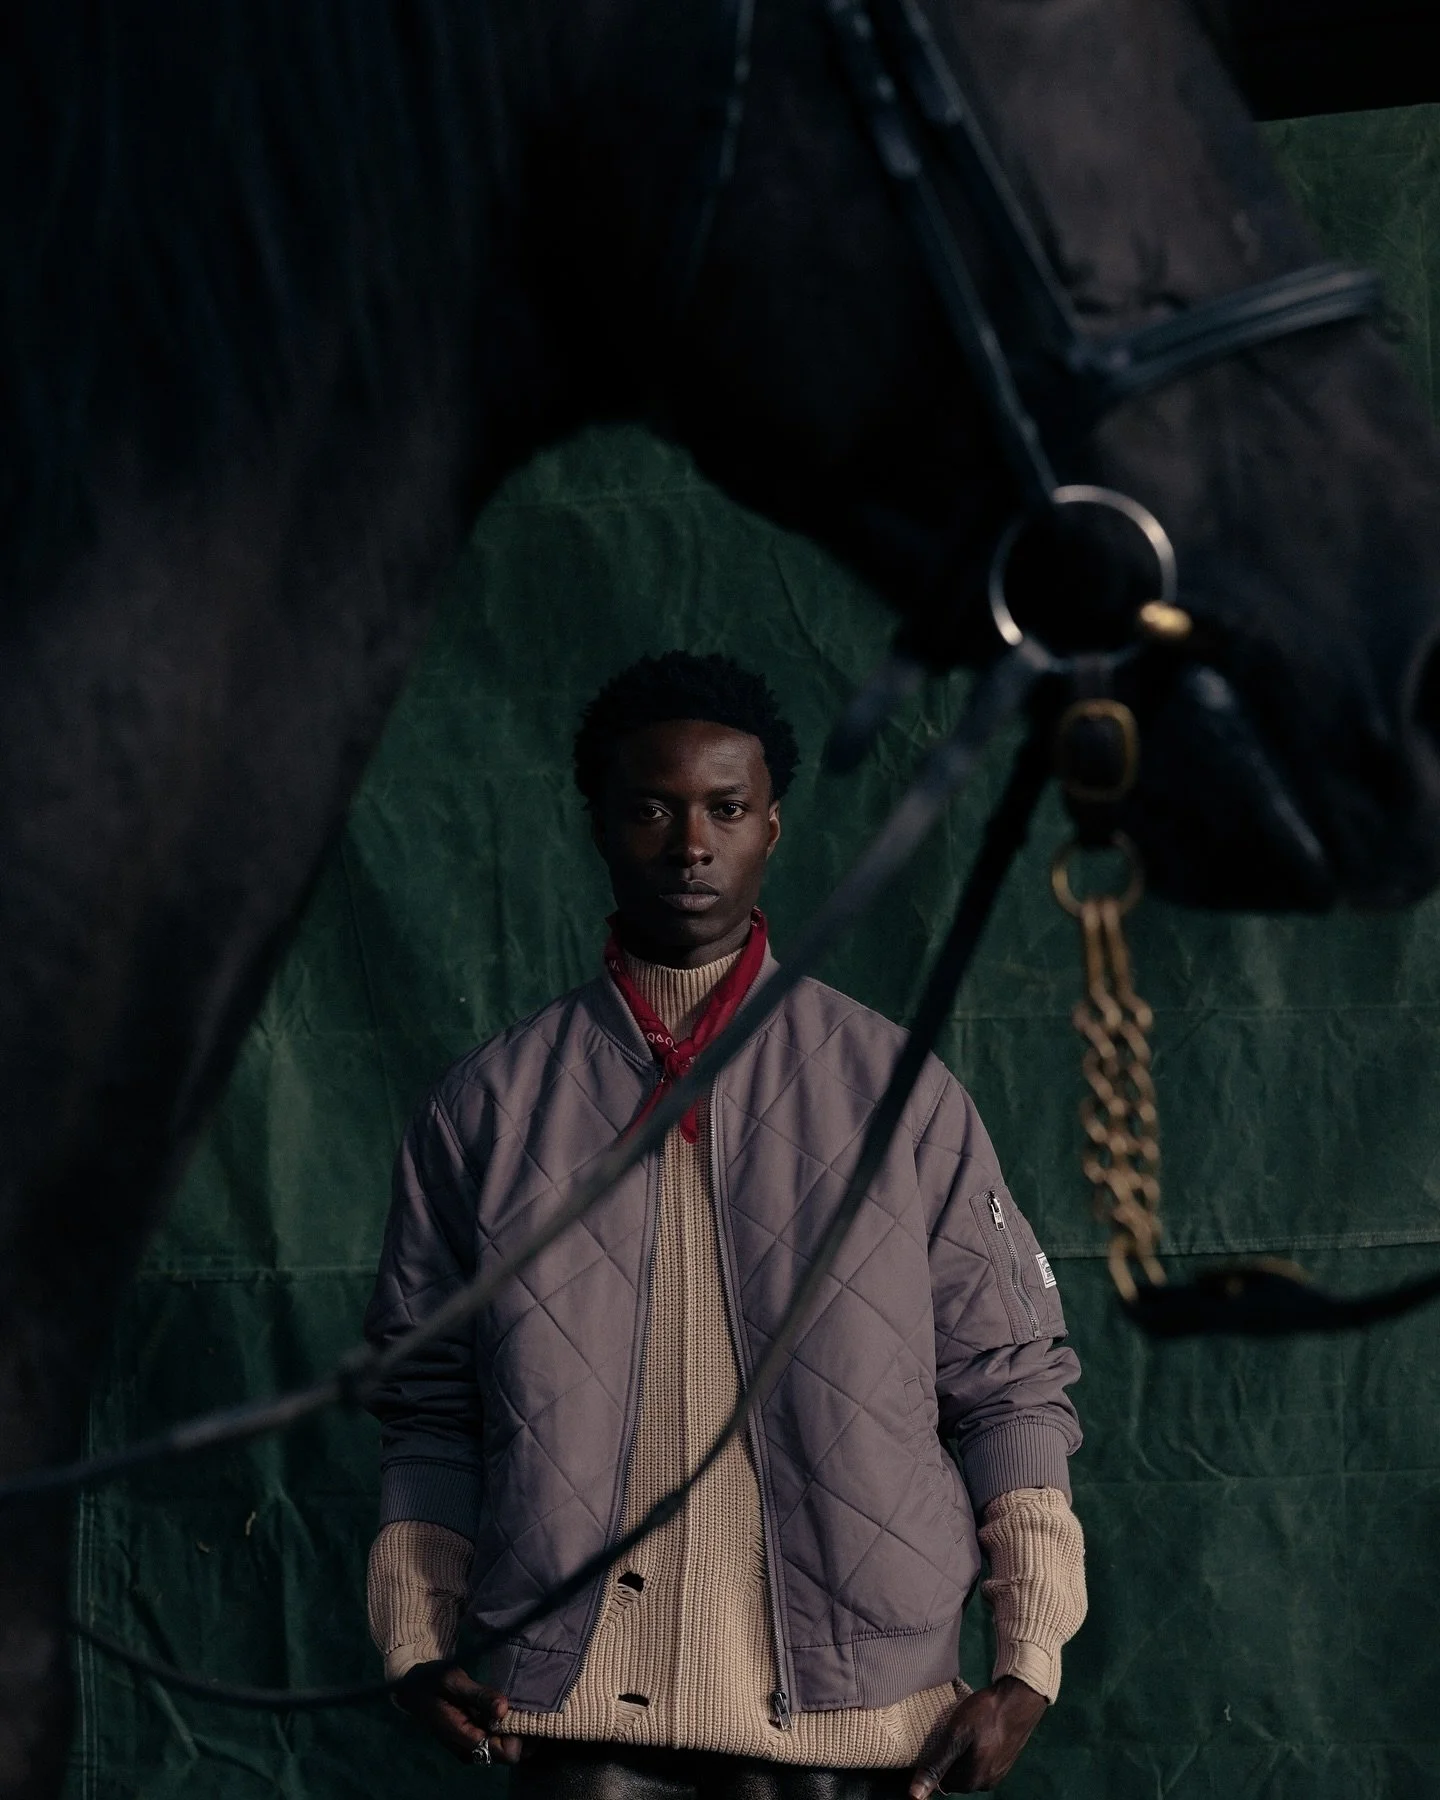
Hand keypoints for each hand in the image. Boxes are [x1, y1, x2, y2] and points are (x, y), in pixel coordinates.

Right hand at [395, 1661, 524, 1765]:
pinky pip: (497, 1743)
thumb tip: (503, 1709)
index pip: (505, 1752)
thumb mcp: (453, 1679)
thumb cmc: (431, 1680)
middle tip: (524, 1705)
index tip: (522, 1709)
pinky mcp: (473, 1742)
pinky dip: (507, 1729)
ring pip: (505, 1750)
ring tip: (516, 1704)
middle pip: (509, 1754)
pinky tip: (507, 1709)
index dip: (519, 1734)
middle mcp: (468, 1750)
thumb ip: (479, 1695)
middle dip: (521, 1732)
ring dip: (515, 1730)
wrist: (412, 1687)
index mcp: (463, 1737)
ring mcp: (471, 1748)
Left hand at [907, 1676, 1047, 1794]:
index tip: (935, 1740)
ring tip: (963, 1730)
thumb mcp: (956, 1735)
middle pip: (955, 1776)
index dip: (934, 1762)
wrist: (1020, 1698)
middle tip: (949, 1731)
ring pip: (968, 1768)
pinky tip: (977, 1731)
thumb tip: (915, 1795)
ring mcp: (998, 1773)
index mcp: (972, 1781)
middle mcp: (986, 1783)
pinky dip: (975, 1749)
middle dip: (949, 1758)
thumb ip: (937, 1765)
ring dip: (962, 1753)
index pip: (940, 1782)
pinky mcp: (1005, 1761)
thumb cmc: (987, 1714)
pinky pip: (981, 1761)